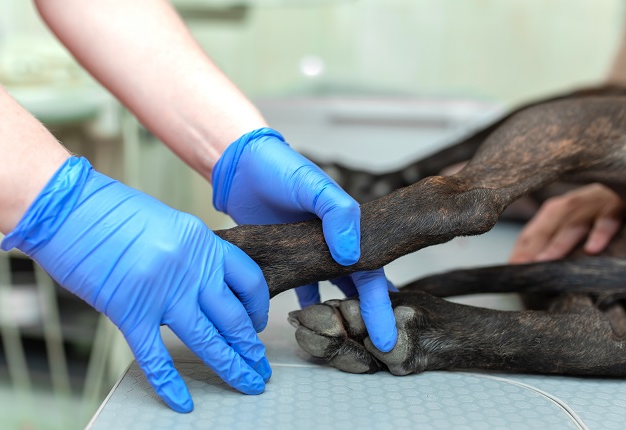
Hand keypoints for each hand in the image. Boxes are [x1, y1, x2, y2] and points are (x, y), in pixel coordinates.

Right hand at [2, 157, 270, 412]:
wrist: (64, 206)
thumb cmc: (106, 210)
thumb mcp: (164, 224)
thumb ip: (186, 256)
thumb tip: (197, 288)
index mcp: (201, 241)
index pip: (247, 279)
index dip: (257, 307)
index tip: (257, 324)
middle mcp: (190, 268)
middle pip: (233, 317)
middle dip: (250, 348)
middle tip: (261, 367)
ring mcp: (161, 291)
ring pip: (207, 340)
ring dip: (231, 366)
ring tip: (248, 383)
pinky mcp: (129, 311)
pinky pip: (156, 356)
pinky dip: (170, 383)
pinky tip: (183, 401)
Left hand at [212, 128, 396, 351]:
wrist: (239, 165)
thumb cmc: (280, 168)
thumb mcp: (313, 185)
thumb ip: (337, 213)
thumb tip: (348, 255)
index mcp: (346, 226)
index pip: (370, 272)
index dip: (379, 305)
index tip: (386, 339)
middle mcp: (329, 242)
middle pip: (353, 287)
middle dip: (363, 317)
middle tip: (372, 350)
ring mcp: (304, 251)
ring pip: (325, 290)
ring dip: (333, 313)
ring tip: (339, 341)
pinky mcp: (278, 256)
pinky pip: (293, 285)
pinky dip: (298, 303)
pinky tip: (298, 322)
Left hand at [509, 184, 625, 263]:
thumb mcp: (600, 217)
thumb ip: (578, 233)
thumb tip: (550, 262)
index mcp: (579, 201)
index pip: (545, 218)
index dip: (526, 240)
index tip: (512, 265)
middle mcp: (589, 196)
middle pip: (555, 216)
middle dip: (534, 241)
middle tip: (519, 266)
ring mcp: (609, 195)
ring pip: (578, 216)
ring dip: (560, 240)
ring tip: (544, 261)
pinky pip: (615, 213)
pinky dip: (603, 229)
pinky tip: (593, 248)